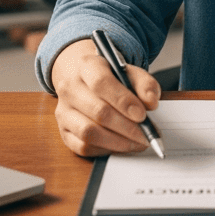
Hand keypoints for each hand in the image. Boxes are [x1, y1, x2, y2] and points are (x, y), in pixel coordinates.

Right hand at [50, 37, 161, 156]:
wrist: (85, 79)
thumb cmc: (111, 77)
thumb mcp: (130, 72)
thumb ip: (145, 84)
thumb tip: (151, 102)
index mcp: (87, 66)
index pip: (101, 83)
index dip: (123, 101)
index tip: (142, 115)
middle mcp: (70, 87)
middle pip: (98, 111)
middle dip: (127, 127)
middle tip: (146, 135)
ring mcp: (63, 111)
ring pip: (89, 133)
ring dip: (118, 142)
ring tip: (137, 143)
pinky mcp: (63, 131)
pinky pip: (83, 147)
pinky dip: (106, 149)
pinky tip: (121, 145)